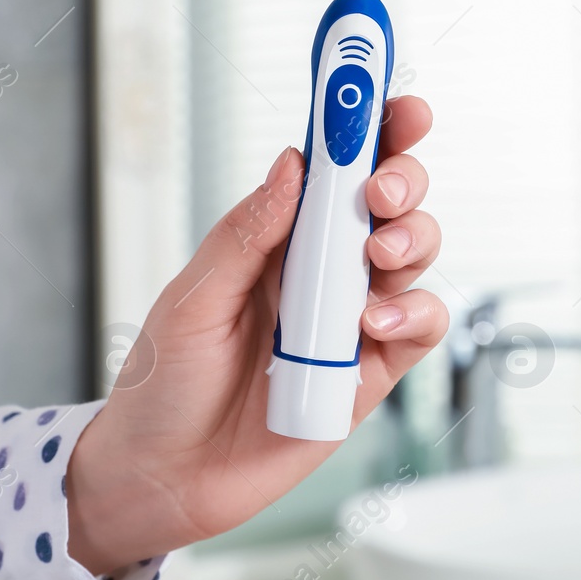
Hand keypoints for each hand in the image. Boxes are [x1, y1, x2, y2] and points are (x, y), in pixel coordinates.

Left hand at [66, 96, 445, 574]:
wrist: (162, 479)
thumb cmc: (163, 386)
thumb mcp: (192, 301)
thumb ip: (246, 235)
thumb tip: (293, 165)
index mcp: (275, 240)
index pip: (333, 170)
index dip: (368, 130)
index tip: (392, 100)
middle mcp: (320, 273)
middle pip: (388, 203)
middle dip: (401, 180)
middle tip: (379, 193)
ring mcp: (349, 322)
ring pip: (412, 257)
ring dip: (409, 241)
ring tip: (375, 258)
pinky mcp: (368, 375)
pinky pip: (418, 329)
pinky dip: (412, 314)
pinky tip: (374, 323)